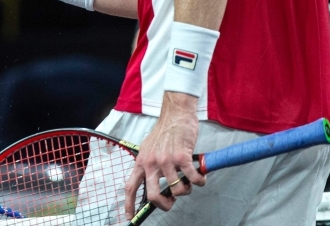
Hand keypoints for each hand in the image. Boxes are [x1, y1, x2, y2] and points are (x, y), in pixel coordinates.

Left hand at [125, 92, 204, 216]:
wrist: (176, 113)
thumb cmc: (165, 130)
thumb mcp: (149, 148)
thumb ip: (150, 165)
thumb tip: (154, 184)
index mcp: (142, 161)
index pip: (131, 187)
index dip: (129, 204)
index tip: (130, 216)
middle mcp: (151, 163)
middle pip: (153, 195)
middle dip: (164, 205)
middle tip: (171, 202)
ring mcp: (166, 160)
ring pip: (177, 189)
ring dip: (186, 190)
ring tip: (189, 181)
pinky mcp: (182, 157)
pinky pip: (192, 178)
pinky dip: (199, 181)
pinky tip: (200, 177)